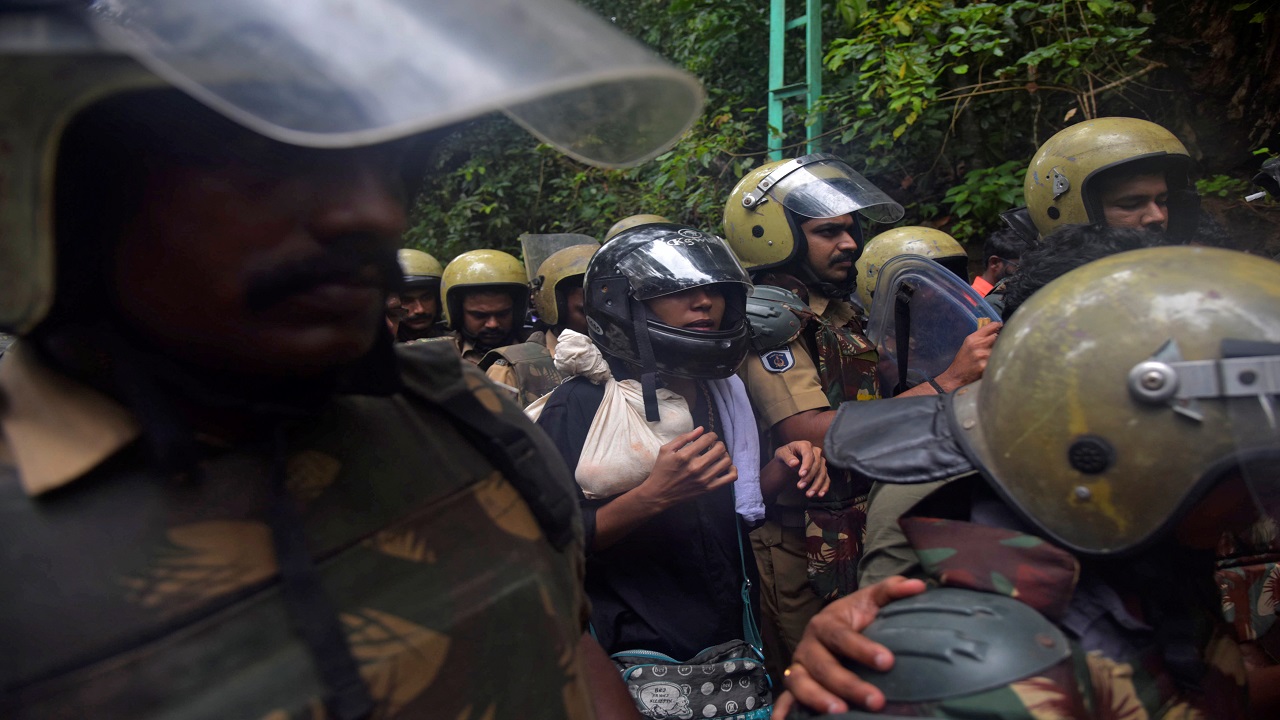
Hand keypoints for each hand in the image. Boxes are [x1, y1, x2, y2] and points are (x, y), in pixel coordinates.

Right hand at [638, 426, 736, 510]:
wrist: (659, 494)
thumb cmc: (661, 470)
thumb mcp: (666, 450)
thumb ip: (684, 438)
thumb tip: (701, 429)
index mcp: (685, 456)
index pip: (708, 439)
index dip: (711, 435)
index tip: (709, 437)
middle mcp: (696, 467)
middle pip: (720, 449)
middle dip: (718, 443)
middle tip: (713, 445)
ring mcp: (704, 479)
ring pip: (726, 461)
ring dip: (724, 454)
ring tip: (718, 455)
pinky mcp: (709, 488)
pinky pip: (730, 478)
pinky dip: (732, 470)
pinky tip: (726, 466)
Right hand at [771, 576, 926, 716]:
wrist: (830, 629)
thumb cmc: (855, 618)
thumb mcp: (870, 601)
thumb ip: (891, 591)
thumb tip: (917, 585)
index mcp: (826, 624)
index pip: (841, 637)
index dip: (862, 649)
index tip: (888, 662)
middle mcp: (808, 646)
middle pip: (823, 666)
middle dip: (848, 684)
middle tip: (877, 701)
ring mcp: (799, 667)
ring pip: (800, 683)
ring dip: (816, 698)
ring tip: (840, 713)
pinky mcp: (795, 685)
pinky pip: (785, 700)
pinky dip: (782, 711)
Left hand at [774, 441, 828, 497]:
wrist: (790, 459)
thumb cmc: (786, 454)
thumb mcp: (781, 453)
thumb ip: (787, 457)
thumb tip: (795, 463)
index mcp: (805, 445)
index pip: (809, 454)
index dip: (806, 465)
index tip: (801, 474)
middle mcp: (816, 452)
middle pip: (817, 465)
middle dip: (809, 477)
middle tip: (799, 486)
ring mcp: (821, 461)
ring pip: (823, 473)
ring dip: (817, 485)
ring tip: (808, 494)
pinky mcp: (823, 470)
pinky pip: (827, 479)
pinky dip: (824, 487)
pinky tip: (819, 494)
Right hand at [934, 321, 1000, 390]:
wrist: (956, 375)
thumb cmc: (963, 359)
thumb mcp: (968, 344)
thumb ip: (980, 337)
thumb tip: (996, 330)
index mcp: (973, 338)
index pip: (990, 326)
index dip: (998, 326)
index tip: (1002, 327)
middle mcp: (977, 345)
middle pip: (997, 336)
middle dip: (1001, 339)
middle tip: (1002, 342)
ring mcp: (982, 356)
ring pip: (999, 349)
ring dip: (1000, 352)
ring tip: (998, 355)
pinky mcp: (985, 366)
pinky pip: (997, 360)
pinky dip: (998, 361)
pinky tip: (995, 364)